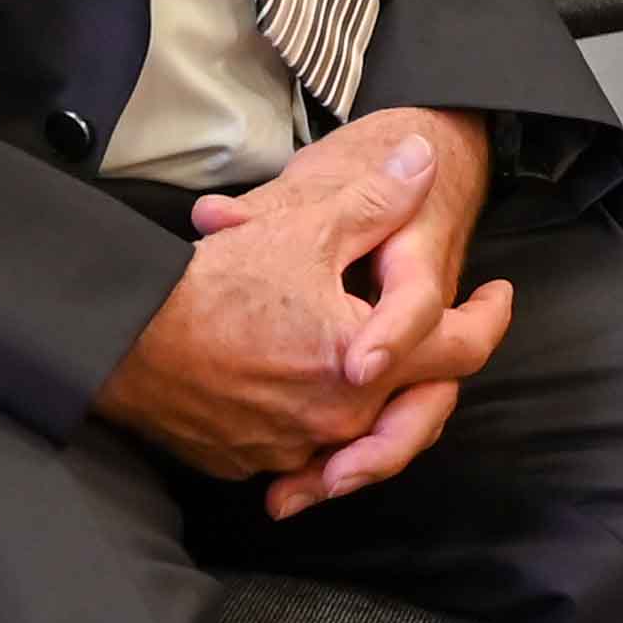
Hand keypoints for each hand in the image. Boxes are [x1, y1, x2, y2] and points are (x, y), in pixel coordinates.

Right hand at [93, 112, 511, 513]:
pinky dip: (326, 425)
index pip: (461, 351)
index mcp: (367, 366)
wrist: (123, 339)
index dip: (491, 319)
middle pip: (420, 404)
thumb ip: (376, 199)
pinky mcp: (250, 460)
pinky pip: (306, 451)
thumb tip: (423, 162)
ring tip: (394, 360)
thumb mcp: (305, 227)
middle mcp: (338, 421)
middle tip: (455, 327)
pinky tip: (322, 389)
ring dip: (387, 399)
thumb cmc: (214, 286)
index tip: (499, 295)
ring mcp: (292, 448)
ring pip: (365, 432)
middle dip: (442, 365)